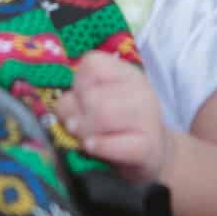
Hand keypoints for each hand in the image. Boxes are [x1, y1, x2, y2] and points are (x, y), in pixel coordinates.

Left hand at [58, 51, 169, 181]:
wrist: (153, 151)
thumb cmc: (116, 123)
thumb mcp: (97, 102)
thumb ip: (76, 99)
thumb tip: (62, 109)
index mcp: (125, 72)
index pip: (91, 64)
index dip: (77, 84)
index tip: (81, 100)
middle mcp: (140, 90)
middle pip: (91, 96)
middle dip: (75, 114)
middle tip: (77, 127)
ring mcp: (148, 118)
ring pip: (102, 117)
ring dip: (84, 132)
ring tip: (85, 139)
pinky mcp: (149, 147)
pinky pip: (115, 145)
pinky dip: (99, 147)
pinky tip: (93, 147)